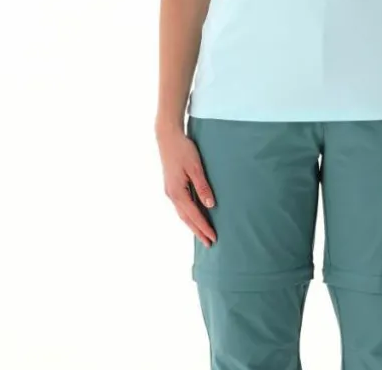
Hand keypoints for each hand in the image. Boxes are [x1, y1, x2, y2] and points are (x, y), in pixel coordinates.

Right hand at [155, 123, 217, 246]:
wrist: (167, 137)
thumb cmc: (183, 150)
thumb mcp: (195, 167)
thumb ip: (202, 186)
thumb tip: (210, 206)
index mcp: (177, 192)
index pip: (194, 214)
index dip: (204, 227)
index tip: (213, 238)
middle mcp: (172, 195)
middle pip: (186, 218)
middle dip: (198, 231)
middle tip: (209, 244)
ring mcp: (170, 191)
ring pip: (182, 213)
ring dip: (193, 225)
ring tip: (202, 234)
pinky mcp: (171, 186)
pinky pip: (181, 206)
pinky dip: (188, 215)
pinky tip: (193, 216)